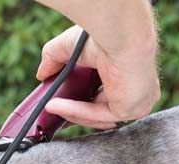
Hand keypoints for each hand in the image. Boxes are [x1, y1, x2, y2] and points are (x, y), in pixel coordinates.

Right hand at [36, 25, 159, 128]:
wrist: (120, 34)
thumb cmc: (105, 33)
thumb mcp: (71, 47)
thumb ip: (55, 59)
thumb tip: (41, 74)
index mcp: (130, 75)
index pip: (106, 96)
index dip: (83, 103)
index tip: (63, 104)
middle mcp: (137, 91)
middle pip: (101, 110)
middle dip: (76, 113)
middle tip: (54, 111)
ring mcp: (136, 102)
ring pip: (97, 116)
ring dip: (71, 113)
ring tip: (48, 106)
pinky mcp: (130, 110)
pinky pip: (96, 115)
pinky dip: (74, 111)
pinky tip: (54, 105)